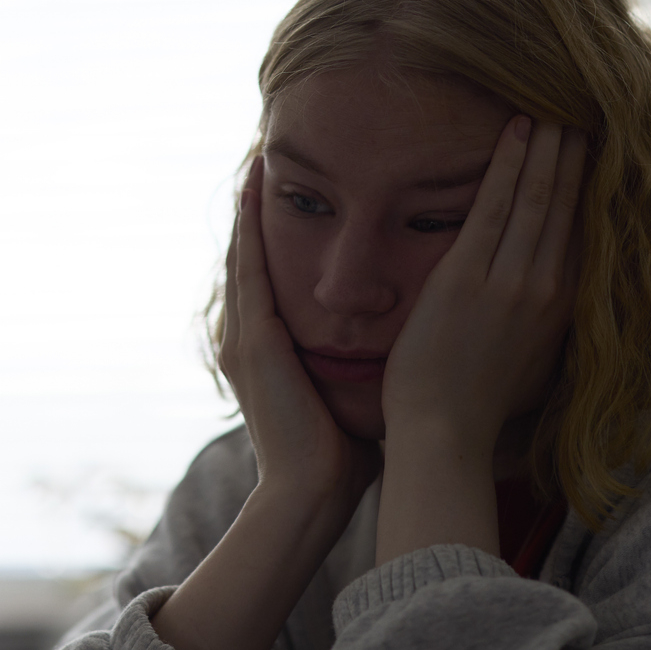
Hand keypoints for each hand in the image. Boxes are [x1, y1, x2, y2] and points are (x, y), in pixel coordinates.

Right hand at [218, 155, 381, 509]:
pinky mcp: (253, 341)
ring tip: (259, 158)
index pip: (267, 279)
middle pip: (246, 257)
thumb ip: (365, 363)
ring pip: (241, 254)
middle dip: (253, 209)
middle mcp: (245, 338)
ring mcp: (243, 338)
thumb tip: (409, 344)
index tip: (293, 193)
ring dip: (248, 206)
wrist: (312, 493)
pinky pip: (248, 269)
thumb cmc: (343, 456)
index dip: (272, 236)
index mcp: (266, 352)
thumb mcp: (351, 393)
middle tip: (265, 156)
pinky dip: (250, 227)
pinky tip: (256, 190)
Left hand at [375, 115, 583, 563]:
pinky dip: (508, 164)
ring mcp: (509, 281)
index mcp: (564, 309)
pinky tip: (516, 130)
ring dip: (547, 147)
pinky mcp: (469, 276)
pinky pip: (495, 205)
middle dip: (576, 153)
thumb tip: (555, 299)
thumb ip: (546, 324)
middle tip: (582, 106)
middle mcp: (547, 289)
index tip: (598, 147)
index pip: (583, 232)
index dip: (591, 186)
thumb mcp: (532, 362)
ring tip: (554, 105)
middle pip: (568, 205)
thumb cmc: (479, 406)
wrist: (444, 435)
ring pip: (538, 197)